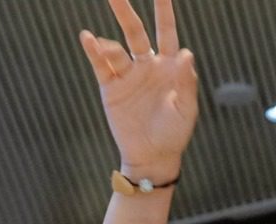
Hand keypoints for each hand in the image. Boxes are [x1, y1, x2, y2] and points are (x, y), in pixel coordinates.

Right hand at [79, 0, 197, 185]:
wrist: (152, 157)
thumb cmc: (175, 134)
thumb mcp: (187, 110)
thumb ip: (186, 82)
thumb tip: (185, 53)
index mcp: (168, 67)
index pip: (166, 32)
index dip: (164, 11)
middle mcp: (146, 65)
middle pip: (135, 30)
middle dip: (125, 11)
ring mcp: (127, 75)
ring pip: (116, 48)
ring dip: (110, 44)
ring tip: (104, 46)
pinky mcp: (111, 88)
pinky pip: (101, 65)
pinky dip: (94, 51)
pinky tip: (88, 38)